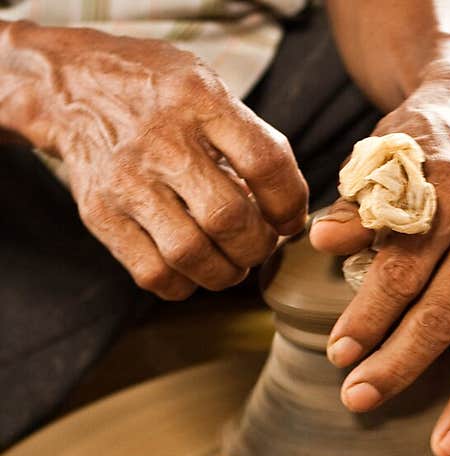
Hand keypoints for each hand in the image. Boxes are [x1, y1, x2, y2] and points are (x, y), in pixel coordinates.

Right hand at [8, 24, 307, 297]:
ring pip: (191, 255)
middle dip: (258, 246)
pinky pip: (154, 274)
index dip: (289, 204)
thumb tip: (290, 206)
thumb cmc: (155, 92)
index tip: (288, 219)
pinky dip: (184, 284)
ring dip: (225, 273)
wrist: (70, 86)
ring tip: (230, 262)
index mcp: (198, 99)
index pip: (265, 164)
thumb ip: (249, 137)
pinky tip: (192, 268)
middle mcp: (160, 140)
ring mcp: (126, 180)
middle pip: (228, 218)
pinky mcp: (101, 214)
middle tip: (257, 244)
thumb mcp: (205, 86)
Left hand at [310, 61, 449, 455]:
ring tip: (446, 449)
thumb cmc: (421, 143)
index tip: (338, 354)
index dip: (368, 315)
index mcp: (443, 195)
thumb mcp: (383, 155)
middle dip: (399, 365)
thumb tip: (324, 239)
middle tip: (359, 400)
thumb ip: (357, 202)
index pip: (400, 268)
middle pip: (442, 314)